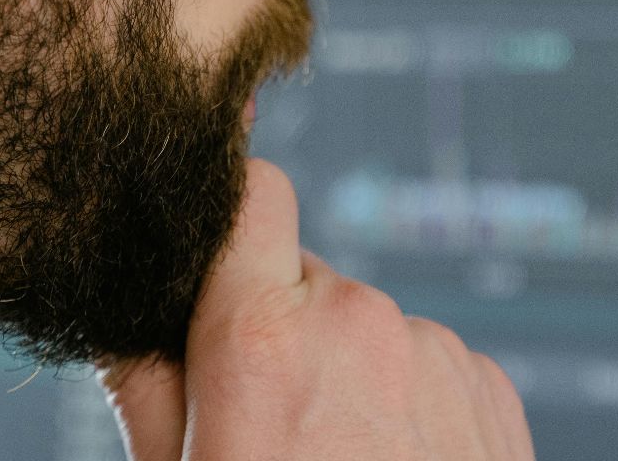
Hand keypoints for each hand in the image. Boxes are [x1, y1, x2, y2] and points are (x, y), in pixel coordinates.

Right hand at [105, 159, 533, 459]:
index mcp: (265, 338)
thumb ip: (145, 388)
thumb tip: (125, 317)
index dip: (227, 217)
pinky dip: (406, 405)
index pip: (251, 194)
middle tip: (261, 424)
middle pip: (302, 279)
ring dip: (345, 372)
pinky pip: (429, 366)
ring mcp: (437, 354)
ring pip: (368, 328)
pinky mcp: (491, 390)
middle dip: (278, 329)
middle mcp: (360, 323)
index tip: (212, 256)